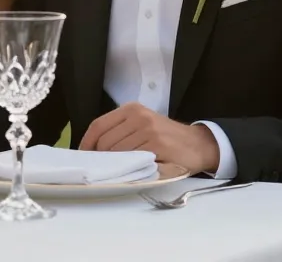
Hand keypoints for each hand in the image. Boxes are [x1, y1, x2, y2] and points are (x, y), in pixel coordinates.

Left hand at [78, 102, 219, 174]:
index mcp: (131, 109)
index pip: (98, 125)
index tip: (83, 156)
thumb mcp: (142, 125)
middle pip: (104, 142)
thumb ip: (120, 131)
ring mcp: (149, 131)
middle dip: (101, 158)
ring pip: (117, 153)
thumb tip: (91, 149)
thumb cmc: (166, 137)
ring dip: (116, 165)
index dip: (86, 143)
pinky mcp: (158, 146)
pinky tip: (135, 170)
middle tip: (105, 168)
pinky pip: (133, 161)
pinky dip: (130, 168)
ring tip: (123, 169)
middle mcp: (139, 116)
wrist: (198, 144)